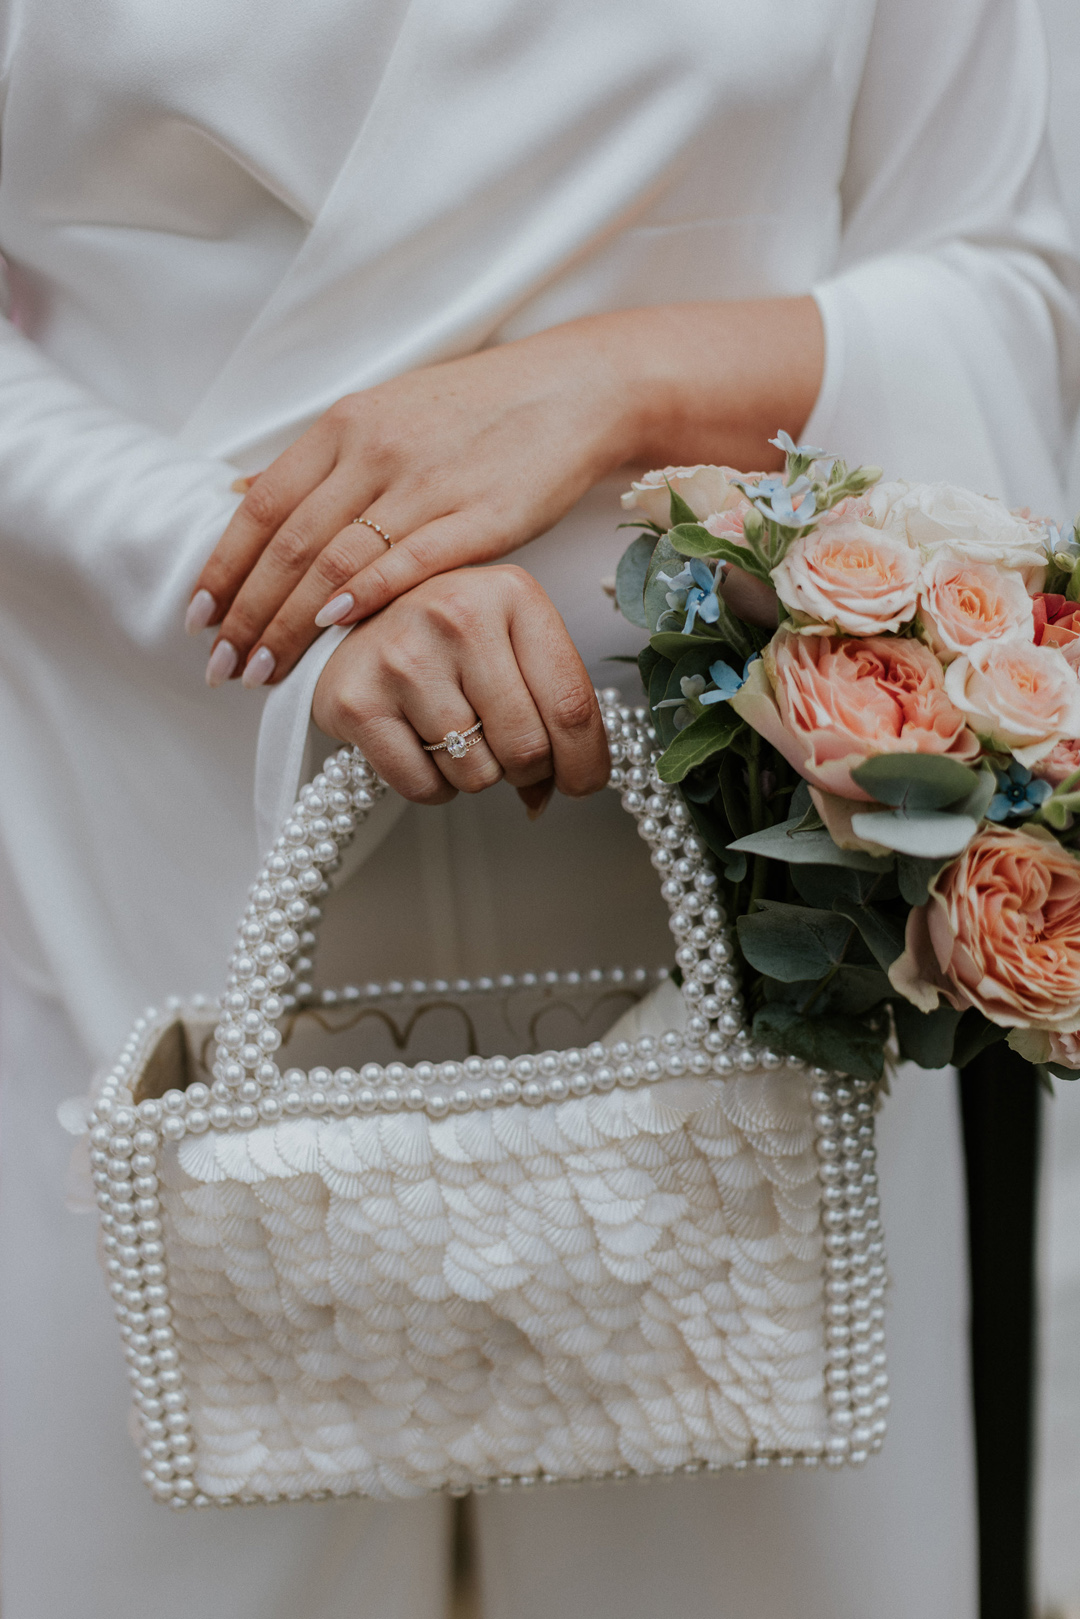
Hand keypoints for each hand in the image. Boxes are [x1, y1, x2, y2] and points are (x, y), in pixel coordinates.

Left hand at [188, 298, 822, 687]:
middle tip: (221, 664)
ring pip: (337, 560)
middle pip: (291, 543)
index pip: (263, 506)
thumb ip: (315, 462)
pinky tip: (333, 626)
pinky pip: (408, 559)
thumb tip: (240, 495)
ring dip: (292, 621)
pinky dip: (365, 593)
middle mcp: (374, 450)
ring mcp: (425, 482)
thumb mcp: (384, 414)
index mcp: (345, 425)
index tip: (199, 618)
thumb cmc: (477, 412)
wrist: (573, 392)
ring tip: (263, 668)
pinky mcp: (478, 516)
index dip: (225, 566)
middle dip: (249, 611)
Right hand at [310, 565, 608, 811]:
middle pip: (527, 746)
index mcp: (513, 595)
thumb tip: (573, 783)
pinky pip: (423, 787)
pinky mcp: (359, 702)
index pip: (572, 704)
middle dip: (528, 772)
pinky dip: (433, 786)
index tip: (582, 784)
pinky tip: (420, 745)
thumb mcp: (513, 640)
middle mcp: (458, 616)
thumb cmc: (450, 638)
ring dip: (475, 775)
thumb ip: (553, 700)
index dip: (584, 762)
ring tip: (454, 733)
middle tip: (509, 757)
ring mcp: (403, 658)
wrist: (355, 624)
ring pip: (476, 773)